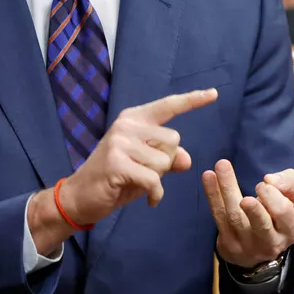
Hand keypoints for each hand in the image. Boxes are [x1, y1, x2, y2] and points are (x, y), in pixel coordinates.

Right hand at [55, 88, 218, 227]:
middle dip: (166, 162)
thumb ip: (166, 158)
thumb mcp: (145, 166)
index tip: (214, 93)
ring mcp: (120, 142)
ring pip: (164, 162)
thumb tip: (187, 159)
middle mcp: (127, 125)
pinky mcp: (117, 162)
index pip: (168, 106)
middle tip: (145, 172)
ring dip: (158, 180)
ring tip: (138, 183)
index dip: (192, 100)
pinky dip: (155, 195)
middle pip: (174, 140)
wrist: (80, 196)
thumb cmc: (115, 179)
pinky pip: (154, 180)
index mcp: (134, 119)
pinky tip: (148, 200)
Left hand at [203, 161, 293, 268]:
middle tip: (257, 186)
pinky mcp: (227, 243)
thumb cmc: (277, 215)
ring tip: (222, 165)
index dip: (273, 196)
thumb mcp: (292, 199)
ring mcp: (246, 246)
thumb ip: (289, 183)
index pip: (284, 213)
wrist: (258, 249)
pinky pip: (218, 216)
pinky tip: (208, 175)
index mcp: (291, 230)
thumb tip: (269, 179)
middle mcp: (270, 242)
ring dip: (227, 189)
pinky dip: (212, 194)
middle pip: (261, 223)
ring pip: (235, 217)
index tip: (264, 182)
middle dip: (256, 207)